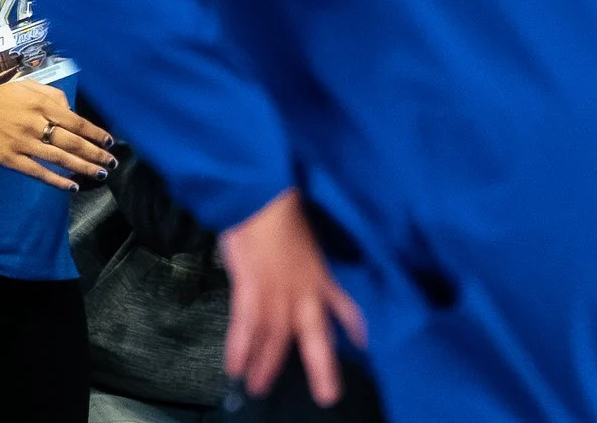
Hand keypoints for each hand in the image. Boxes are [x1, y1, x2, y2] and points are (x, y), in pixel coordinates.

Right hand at [0, 77, 115, 189]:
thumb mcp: (27, 86)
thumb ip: (52, 95)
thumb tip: (71, 110)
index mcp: (41, 104)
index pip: (76, 121)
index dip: (95, 133)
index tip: (109, 141)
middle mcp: (35, 123)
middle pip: (72, 142)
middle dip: (95, 153)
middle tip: (111, 162)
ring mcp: (22, 143)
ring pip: (59, 158)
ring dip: (82, 167)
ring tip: (99, 173)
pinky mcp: (10, 159)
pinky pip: (38, 172)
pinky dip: (56, 181)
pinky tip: (71, 186)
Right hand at [221, 189, 366, 403]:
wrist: (263, 200)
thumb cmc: (280, 211)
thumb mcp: (305, 237)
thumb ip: (306, 258)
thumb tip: (301, 259)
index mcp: (319, 276)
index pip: (344, 305)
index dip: (353, 325)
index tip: (362, 342)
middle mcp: (303, 292)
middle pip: (316, 338)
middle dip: (322, 368)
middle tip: (328, 396)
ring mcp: (278, 295)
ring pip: (276, 340)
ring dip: (266, 366)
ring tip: (258, 388)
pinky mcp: (252, 292)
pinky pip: (246, 329)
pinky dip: (240, 349)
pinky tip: (234, 367)